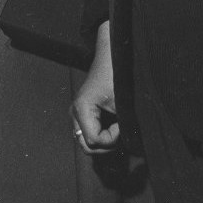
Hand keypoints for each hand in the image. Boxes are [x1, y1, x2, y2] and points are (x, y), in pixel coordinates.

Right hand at [71, 22, 120, 153]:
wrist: (111, 57)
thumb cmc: (115, 75)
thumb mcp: (120, 102)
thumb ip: (121, 126)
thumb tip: (127, 144)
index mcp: (81, 110)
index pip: (94, 140)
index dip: (111, 138)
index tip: (122, 124)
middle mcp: (75, 113)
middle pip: (86, 146)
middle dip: (105, 145)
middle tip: (119, 133)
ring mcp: (77, 113)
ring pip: (86, 141)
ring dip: (103, 142)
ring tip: (117, 129)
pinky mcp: (82, 112)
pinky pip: (89, 133)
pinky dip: (101, 135)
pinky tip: (113, 126)